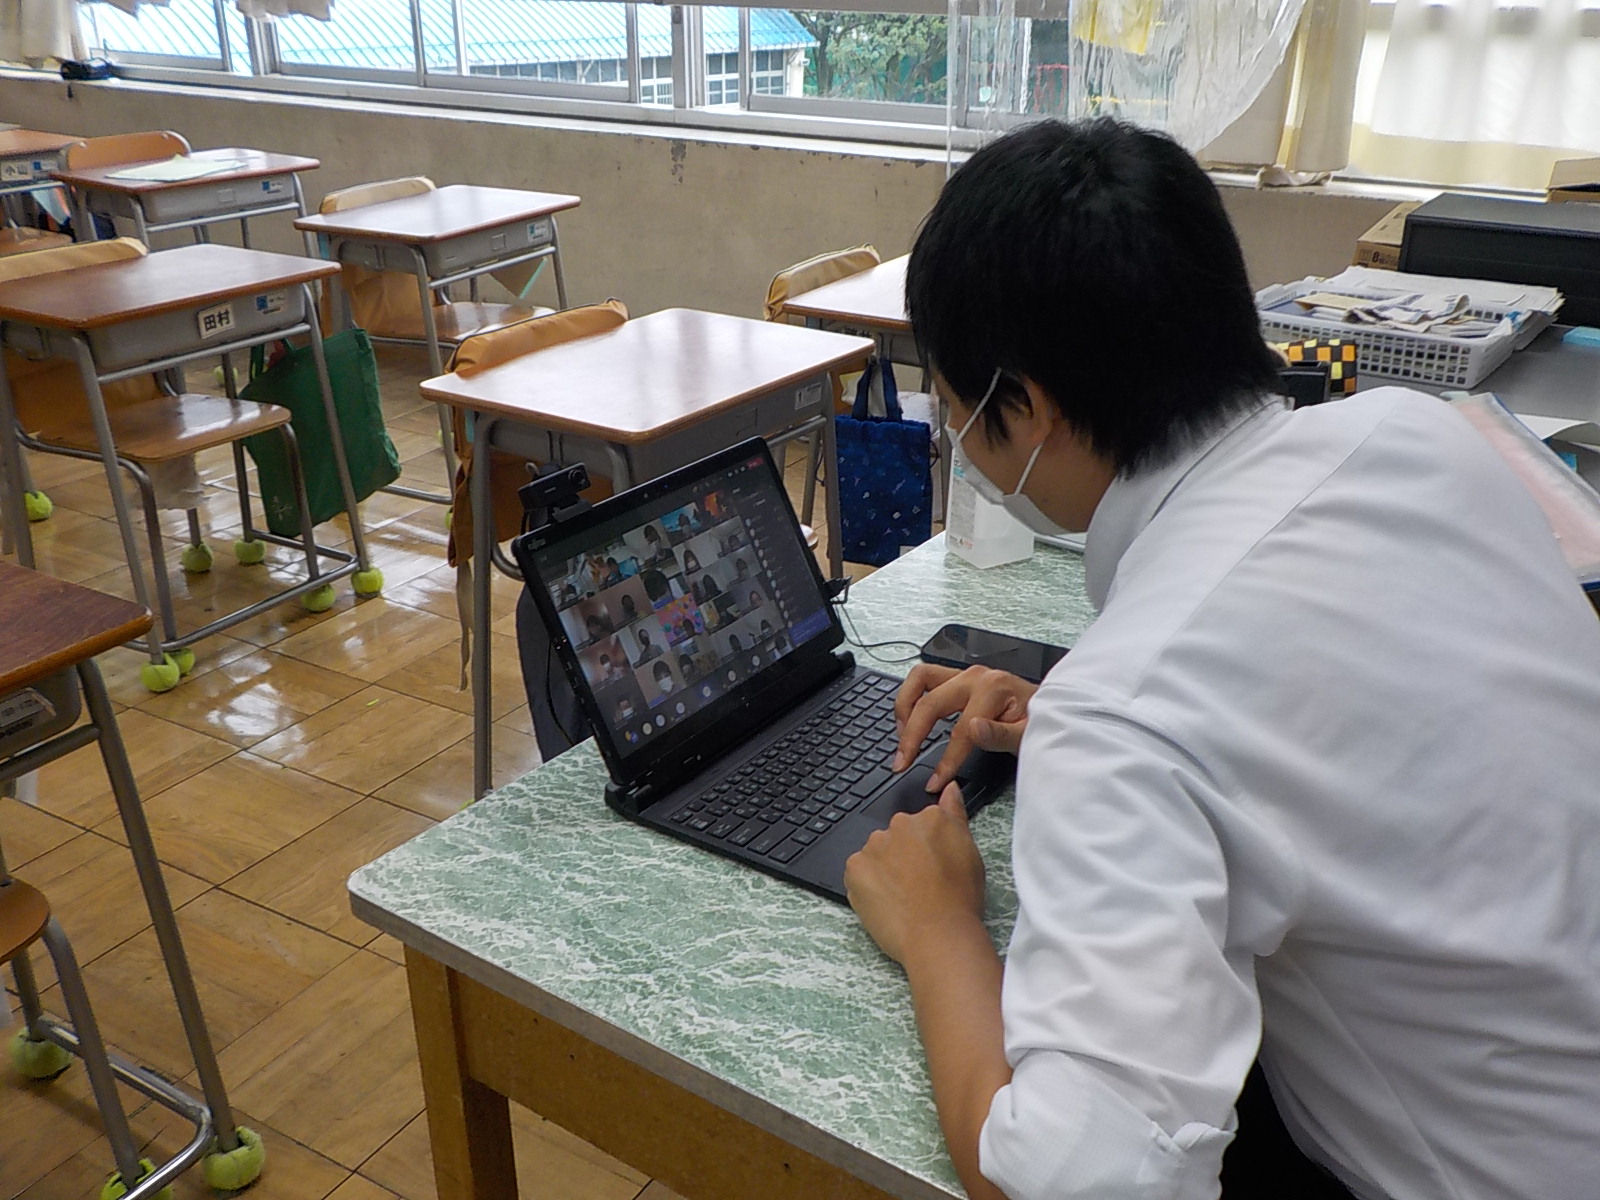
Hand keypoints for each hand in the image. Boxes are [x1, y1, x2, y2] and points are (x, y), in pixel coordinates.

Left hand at [844, 784, 986, 965]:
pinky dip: (867, 885)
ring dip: (883, 869)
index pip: (920, 825)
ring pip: (875, 854)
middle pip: (895, 837)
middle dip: (902, 857)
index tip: (930, 868)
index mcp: (930, 818)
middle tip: (917, 885)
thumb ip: (955, 815)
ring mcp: (875, 845)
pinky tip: (886, 901)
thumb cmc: (959, 900)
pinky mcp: (854, 867)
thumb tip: (949, 787)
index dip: (925, 850)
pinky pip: (857, 872)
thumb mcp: (970, 852)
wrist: (939, 935)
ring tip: (902, 897)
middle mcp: (900, 824)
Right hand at [893, 664, 1037, 792]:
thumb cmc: (1037, 721)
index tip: (934, 782)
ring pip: (919, 679)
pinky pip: (924, 679)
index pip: (960, 730)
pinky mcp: (957, 678)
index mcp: (992, 690)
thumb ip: (1001, 734)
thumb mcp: (1028, 734)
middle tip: (901, 762)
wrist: (1045, 706)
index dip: (945, 760)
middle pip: (929, 703)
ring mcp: (964, 674)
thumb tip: (973, 730)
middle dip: (911, 735)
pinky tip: (910, 720)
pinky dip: (912, 697)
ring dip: (905, 707)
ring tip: (900, 737)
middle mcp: (974, 677)